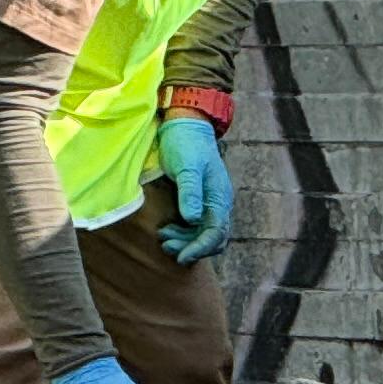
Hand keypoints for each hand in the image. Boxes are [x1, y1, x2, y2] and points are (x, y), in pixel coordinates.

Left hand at [154, 114, 232, 264]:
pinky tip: (165, 231)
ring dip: (184, 242)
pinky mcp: (197, 202)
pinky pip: (194, 227)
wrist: (185, 126)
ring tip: (163, 239)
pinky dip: (182, 234)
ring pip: (202, 235)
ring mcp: (208, 204)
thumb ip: (190, 192)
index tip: (181, 257)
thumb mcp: (187, 167)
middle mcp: (218, 204)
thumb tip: (192, 219)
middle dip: (191, 248)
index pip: (216, 233)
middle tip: (166, 246)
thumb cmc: (186, 144)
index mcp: (219, 197)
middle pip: (212, 238)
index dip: (199, 248)